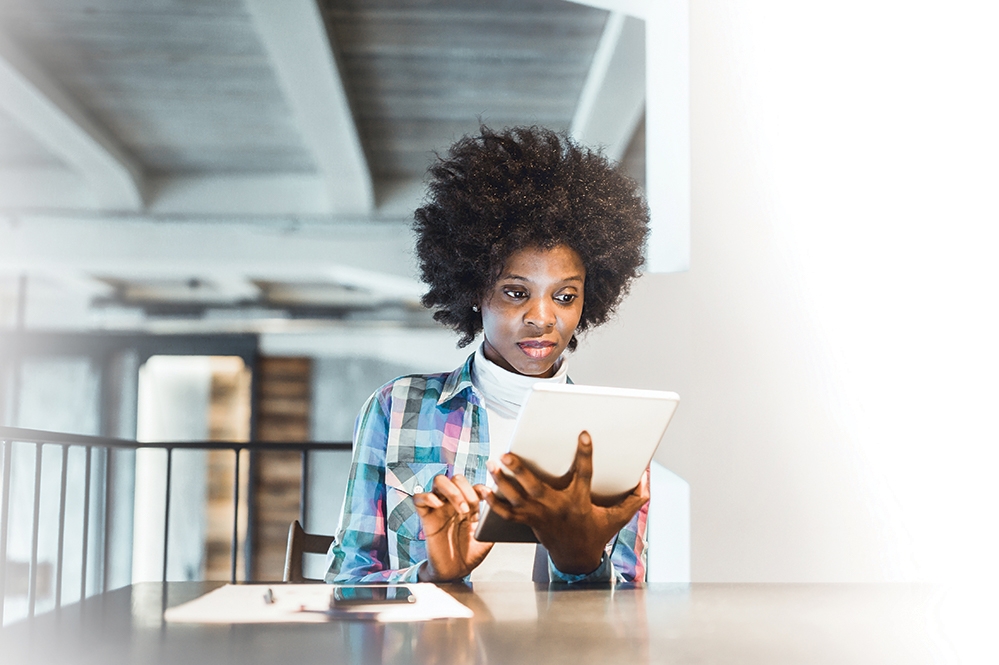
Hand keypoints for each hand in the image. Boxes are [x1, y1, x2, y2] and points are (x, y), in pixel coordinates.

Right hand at [413, 474, 492, 581]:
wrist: (455, 572)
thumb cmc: (470, 555)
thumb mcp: (487, 537)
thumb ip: (491, 521)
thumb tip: (499, 507)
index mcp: (469, 505)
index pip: (472, 485)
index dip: (480, 487)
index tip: (487, 496)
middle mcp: (453, 503)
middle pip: (455, 478)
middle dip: (465, 488)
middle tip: (470, 508)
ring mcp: (439, 508)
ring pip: (439, 481)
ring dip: (451, 490)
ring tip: (460, 508)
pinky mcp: (426, 517)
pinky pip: (418, 498)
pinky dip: (427, 497)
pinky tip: (438, 505)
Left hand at [479, 431, 649, 575]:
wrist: (576, 558)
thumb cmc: (596, 531)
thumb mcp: (619, 516)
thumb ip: (636, 497)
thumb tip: (648, 475)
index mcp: (579, 501)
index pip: (585, 473)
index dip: (586, 453)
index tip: (583, 434)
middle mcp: (557, 507)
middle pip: (535, 487)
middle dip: (520, 470)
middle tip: (507, 453)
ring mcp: (539, 515)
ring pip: (517, 498)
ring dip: (502, 481)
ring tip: (493, 463)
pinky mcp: (528, 522)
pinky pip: (508, 513)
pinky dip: (495, 502)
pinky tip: (484, 489)